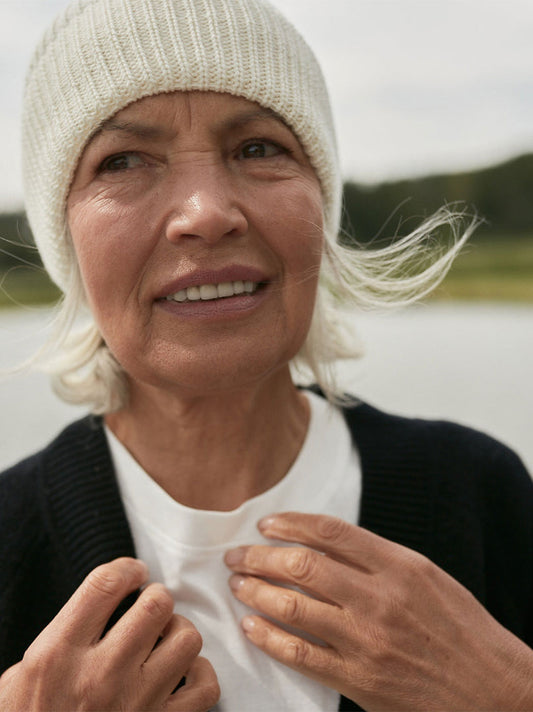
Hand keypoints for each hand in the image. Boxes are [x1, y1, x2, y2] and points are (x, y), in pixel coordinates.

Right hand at [0, 557, 218, 711]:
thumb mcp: (21, 676)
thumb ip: (63, 634)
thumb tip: (103, 599)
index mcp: (59, 655)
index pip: (106, 584)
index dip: (127, 568)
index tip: (133, 572)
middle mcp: (100, 675)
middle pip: (156, 605)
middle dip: (156, 597)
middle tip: (149, 606)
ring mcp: (136, 703)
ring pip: (187, 638)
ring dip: (179, 631)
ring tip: (164, 638)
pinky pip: (205, 687)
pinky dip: (200, 674)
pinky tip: (182, 672)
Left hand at [225, 512, 532, 711]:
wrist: (491, 688)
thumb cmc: (459, 626)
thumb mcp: (426, 575)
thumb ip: (377, 557)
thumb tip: (323, 541)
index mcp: (399, 566)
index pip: (331, 532)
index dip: (291, 523)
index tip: (266, 524)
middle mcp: (380, 599)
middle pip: (303, 566)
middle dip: (260, 556)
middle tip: (237, 555)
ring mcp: (368, 641)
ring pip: (294, 608)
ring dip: (257, 593)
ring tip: (238, 585)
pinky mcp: (359, 679)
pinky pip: (301, 655)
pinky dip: (270, 638)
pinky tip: (251, 627)